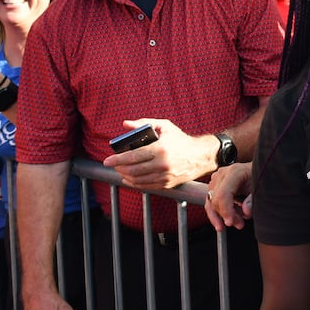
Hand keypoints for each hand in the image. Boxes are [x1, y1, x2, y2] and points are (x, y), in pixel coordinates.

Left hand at [102, 118, 216, 188]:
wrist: (201, 156)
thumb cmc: (181, 140)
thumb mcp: (165, 126)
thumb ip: (145, 123)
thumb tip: (125, 124)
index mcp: (160, 149)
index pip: (132, 156)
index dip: (117, 159)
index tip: (107, 160)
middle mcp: (163, 164)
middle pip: (133, 170)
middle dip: (118, 168)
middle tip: (113, 165)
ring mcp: (165, 176)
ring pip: (138, 180)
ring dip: (125, 176)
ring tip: (120, 171)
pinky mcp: (168, 184)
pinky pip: (147, 186)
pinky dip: (135, 183)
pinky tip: (129, 179)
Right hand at [205, 161, 253, 230]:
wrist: (259, 171)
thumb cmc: (260, 178)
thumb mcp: (260, 189)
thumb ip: (252, 200)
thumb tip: (246, 212)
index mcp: (235, 172)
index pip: (223, 194)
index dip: (226, 210)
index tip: (230, 223)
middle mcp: (223, 174)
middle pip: (216, 199)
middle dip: (226, 215)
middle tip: (240, 224)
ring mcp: (217, 179)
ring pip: (211, 202)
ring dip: (222, 216)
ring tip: (237, 223)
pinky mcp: (215, 185)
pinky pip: (211, 202)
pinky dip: (217, 213)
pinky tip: (223, 223)